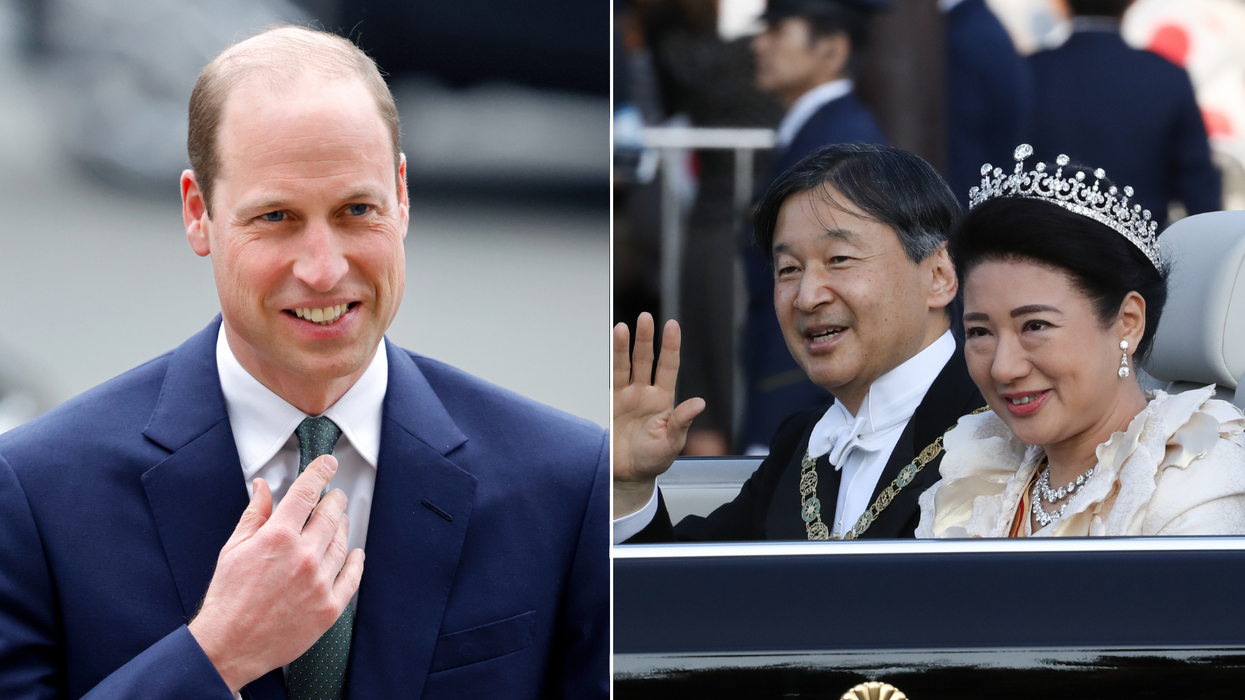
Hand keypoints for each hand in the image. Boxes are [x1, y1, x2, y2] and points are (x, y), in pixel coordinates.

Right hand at [188, 455, 364, 692]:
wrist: (230, 645)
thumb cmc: (228, 598)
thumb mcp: (234, 549)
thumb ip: (255, 514)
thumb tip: (264, 487)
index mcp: (278, 537)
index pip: (307, 492)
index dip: (320, 472)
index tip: (328, 463)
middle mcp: (303, 556)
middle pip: (330, 514)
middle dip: (334, 499)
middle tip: (334, 496)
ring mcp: (319, 582)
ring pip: (342, 542)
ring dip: (343, 526)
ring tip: (339, 521)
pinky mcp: (329, 607)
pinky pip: (352, 577)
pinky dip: (355, 561)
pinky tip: (354, 554)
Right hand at [612, 312, 704, 517]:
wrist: (627, 475)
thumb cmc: (653, 460)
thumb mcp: (672, 443)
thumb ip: (682, 422)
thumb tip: (699, 403)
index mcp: (665, 401)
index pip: (669, 367)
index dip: (670, 346)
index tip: (672, 325)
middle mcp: (646, 394)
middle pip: (647, 360)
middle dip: (646, 339)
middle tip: (645, 317)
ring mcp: (627, 396)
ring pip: (627, 365)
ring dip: (624, 346)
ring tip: (623, 327)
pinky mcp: (611, 403)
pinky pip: (611, 378)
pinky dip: (611, 363)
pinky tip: (610, 347)